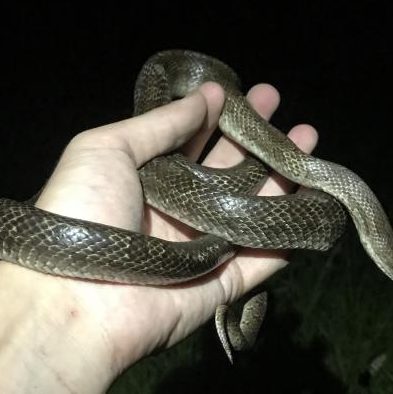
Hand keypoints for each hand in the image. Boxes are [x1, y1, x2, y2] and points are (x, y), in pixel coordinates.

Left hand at [31, 80, 318, 368]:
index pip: (192, 142)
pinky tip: (317, 198)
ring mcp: (203, 248)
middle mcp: (177, 211)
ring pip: (254, 208)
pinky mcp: (223, 283)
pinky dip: (291, 232)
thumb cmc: (82, 213)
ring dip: (283, 175)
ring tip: (310, 138)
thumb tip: (206, 95)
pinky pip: (266, 257)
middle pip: (229, 171)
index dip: (220, 117)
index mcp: (146, 180)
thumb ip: (160, 123)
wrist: (75, 301)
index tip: (246, 92)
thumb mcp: (105, 149)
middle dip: (257, 139)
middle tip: (283, 106)